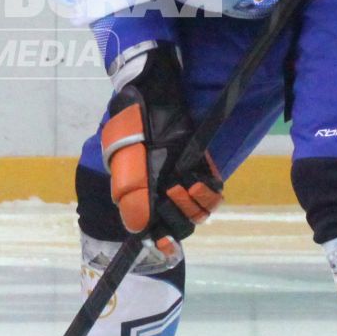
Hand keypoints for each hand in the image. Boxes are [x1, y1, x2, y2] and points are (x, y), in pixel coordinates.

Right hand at [99, 48, 223, 261]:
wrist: (156, 95)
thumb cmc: (134, 123)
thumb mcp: (124, 155)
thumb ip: (129, 189)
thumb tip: (137, 226)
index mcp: (139, 191)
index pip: (151, 228)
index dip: (161, 237)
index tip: (166, 240)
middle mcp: (161, 190)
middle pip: (176, 224)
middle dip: (176, 216)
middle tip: (172, 192)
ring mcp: (182, 180)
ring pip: (195, 213)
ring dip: (193, 205)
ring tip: (187, 185)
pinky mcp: (201, 169)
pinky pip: (212, 196)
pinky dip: (210, 195)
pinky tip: (203, 183)